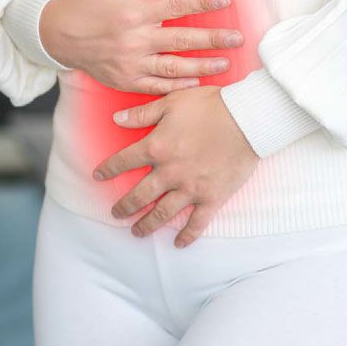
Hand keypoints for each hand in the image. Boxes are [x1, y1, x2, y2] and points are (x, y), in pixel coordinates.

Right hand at [39, 0, 243, 94]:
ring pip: (175, 67)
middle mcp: (135, 40)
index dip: (203, 2)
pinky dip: (177, 85)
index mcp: (134, 12)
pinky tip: (196, 82)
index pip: (177, 6)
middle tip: (238, 38)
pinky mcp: (125, 80)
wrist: (55, 34)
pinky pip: (156, 86)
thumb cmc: (84, 3)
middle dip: (214, 39)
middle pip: (183, 40)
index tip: (225, 0)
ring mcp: (131, 63)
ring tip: (225, 64)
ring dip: (203, 66)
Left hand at [91, 85, 258, 247]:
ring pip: (162, 213)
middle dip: (124, 207)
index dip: (108, 169)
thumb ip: (142, 113)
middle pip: (139, 195)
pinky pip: (197, 222)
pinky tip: (179, 243)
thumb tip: (116, 118)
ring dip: (147, 225)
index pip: (124, 161)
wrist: (247, 119)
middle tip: (116, 214)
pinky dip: (187, 235)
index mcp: (157, 147)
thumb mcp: (172, 101)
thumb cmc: (211, 105)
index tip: (98, 176)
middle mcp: (169, 172)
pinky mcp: (212, 197)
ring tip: (136, 232)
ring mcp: (190, 188)